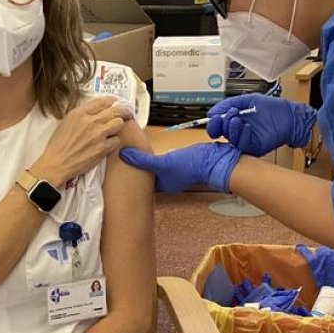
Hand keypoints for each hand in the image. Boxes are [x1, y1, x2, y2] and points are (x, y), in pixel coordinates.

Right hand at [31, 96, 132, 183]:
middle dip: (123, 111)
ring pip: (119, 123)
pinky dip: (113, 142)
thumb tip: (96, 111)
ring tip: (114, 130)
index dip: (112, 101)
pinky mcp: (103, 148)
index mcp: (80, 113)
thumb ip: (82, 114)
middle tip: (126, 113)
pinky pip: (116, 140)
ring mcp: (98, 135)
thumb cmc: (59, 144)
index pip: (103, 101)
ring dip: (118, 126)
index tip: (116, 102)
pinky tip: (107, 144)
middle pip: (115, 110)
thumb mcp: (67, 121)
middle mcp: (90, 121)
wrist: (57, 163)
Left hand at [119, 142, 240, 193]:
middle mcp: (167, 180)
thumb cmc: (191, 166)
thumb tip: (124, 154)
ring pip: (156, 166)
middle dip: (137, 165)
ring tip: (135, 149)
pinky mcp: (182, 162)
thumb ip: (142, 160)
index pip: (141, 181)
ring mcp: (176, 172)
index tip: (117, 164)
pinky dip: (159, 154)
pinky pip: (165, 159)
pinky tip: (155, 147)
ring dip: (148, 159)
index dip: (130, 173)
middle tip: (123, 155)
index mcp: (162, 185)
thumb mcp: (163, 163)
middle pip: (147, 173)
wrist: (216, 161)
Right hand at [206, 94, 316, 155]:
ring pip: (230, 140)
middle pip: (221, 134)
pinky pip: (243, 144)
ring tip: (237, 119)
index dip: (213, 123)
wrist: (291, 116)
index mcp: (235, 122)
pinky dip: (241, 135)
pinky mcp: (255, 147)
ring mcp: (246, 141)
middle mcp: (239, 133)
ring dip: (231, 129)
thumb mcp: (247, 100)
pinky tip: (246, 126)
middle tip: (228, 115)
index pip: (218, 127)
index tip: (214, 117)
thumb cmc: (273, 109)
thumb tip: (211, 113)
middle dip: (221, 124)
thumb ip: (228, 104)